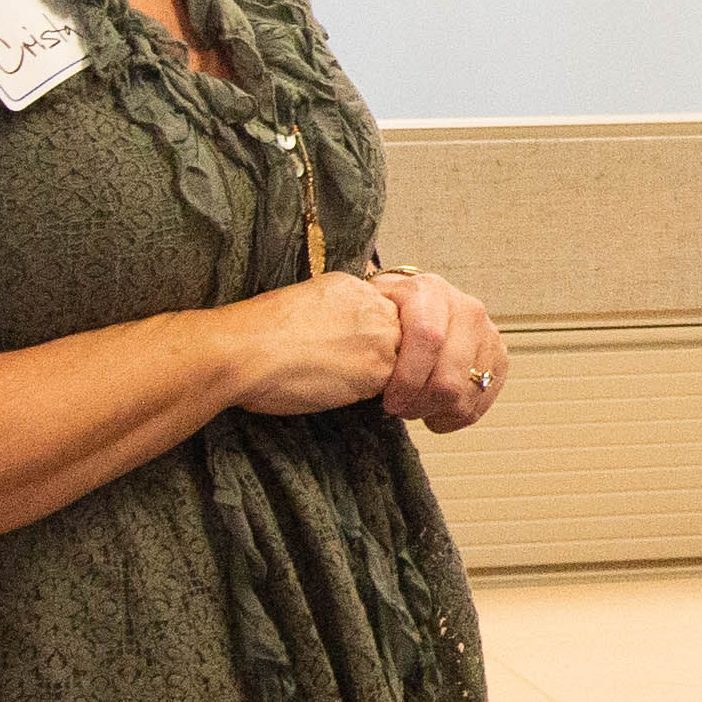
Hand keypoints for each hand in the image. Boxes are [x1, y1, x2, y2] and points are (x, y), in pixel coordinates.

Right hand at [224, 266, 513, 428]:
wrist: (237, 352)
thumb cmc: (260, 348)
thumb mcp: (315, 320)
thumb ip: (352, 327)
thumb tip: (373, 356)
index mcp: (364, 289)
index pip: (434, 307)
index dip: (455, 344)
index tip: (450, 374)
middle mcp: (379, 302)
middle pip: (457, 322)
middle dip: (464, 366)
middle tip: (446, 403)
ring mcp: (381, 329)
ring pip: (443, 357)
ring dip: (441, 390)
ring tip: (417, 413)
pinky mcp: (377, 361)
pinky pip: (416, 384)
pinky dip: (415, 402)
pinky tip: (390, 412)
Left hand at [375, 266, 511, 430]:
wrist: (416, 302)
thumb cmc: (387, 311)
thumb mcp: (369, 306)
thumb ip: (368, 327)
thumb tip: (363, 357)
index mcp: (431, 292)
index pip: (428, 339)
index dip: (408, 378)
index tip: (389, 401)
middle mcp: (467, 309)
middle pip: (449, 377)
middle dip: (419, 404)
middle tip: (399, 408)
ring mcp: (488, 334)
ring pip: (465, 395)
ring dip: (435, 411)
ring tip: (414, 406)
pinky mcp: (499, 359)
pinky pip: (479, 403)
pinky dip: (454, 416)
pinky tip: (434, 409)